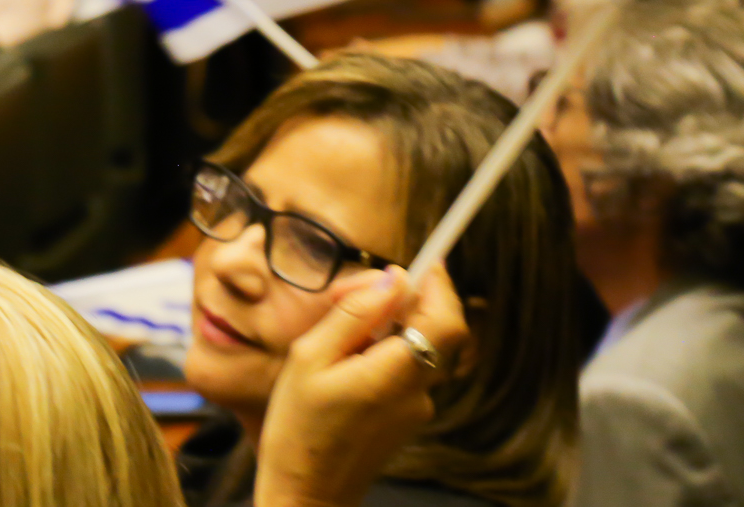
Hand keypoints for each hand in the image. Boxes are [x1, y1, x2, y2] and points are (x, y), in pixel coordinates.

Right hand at [254, 263, 468, 506]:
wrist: (304, 495)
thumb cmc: (298, 428)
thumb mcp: (310, 358)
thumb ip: (354, 314)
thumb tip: (394, 279)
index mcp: (395, 373)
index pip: (445, 318)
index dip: (440, 285)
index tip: (426, 260)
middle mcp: (417, 392)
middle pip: (435, 329)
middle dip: (406, 300)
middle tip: (355, 295)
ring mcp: (415, 410)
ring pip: (417, 347)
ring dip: (389, 328)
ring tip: (336, 335)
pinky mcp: (406, 421)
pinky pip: (405, 371)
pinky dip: (384, 353)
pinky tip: (343, 364)